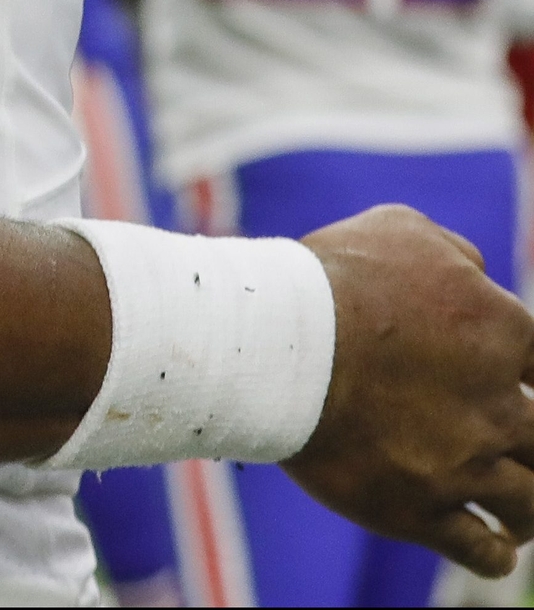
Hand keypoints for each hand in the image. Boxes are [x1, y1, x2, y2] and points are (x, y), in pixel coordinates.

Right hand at [285, 205, 533, 578]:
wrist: (275, 342)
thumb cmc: (332, 278)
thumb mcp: (400, 230)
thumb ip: (457, 257)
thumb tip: (478, 276)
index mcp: (503, 334)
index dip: (530, 382)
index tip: (513, 391)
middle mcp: (497, 407)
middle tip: (515, 451)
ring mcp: (463, 463)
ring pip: (532, 506)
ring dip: (527, 510)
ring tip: (515, 515)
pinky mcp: (419, 509)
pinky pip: (482, 550)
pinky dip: (493, 552)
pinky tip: (488, 545)